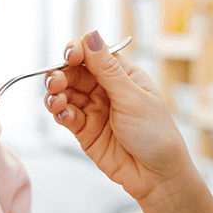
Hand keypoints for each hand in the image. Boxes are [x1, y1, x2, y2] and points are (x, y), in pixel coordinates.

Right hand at [44, 30, 194, 200]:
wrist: (157, 177)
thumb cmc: (155, 134)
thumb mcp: (132, 98)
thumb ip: (107, 69)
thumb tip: (91, 35)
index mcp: (123, 75)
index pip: (93, 54)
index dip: (77, 51)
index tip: (69, 57)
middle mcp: (106, 89)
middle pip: (74, 72)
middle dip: (61, 74)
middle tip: (55, 82)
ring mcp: (94, 110)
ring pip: (66, 93)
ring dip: (56, 94)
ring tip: (56, 101)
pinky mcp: (84, 130)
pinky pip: (66, 115)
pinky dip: (60, 112)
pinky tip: (63, 115)